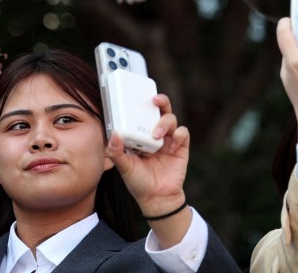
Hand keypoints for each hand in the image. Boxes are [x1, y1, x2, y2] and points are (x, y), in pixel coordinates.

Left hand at [105, 93, 188, 216]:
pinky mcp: (181, 147)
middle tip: (154, 100)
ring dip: (164, 122)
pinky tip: (171, 146)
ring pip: (171, 119)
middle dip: (160, 101)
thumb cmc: (139, 183)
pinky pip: (183, 133)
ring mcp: (169, 140)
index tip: (136, 98)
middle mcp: (156, 134)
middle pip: (161, 110)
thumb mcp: (124, 167)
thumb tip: (114, 134)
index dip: (140, 105)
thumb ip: (117, 152)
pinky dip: (178, 135)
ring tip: (157, 135)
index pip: (142, 114)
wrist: (157, 199)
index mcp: (141, 135)